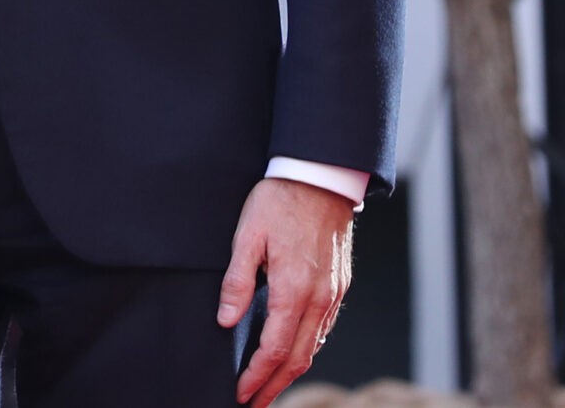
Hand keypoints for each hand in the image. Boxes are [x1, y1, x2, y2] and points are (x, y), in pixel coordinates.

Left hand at [217, 178, 354, 407]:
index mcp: (293, 290)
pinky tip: (292, 351)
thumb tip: (226, 319)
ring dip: (291, 371)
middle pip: (297, 359)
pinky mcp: (338, 286)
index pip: (274, 349)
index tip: (240, 392)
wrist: (321, 178)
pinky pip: (323, 329)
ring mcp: (332, 295)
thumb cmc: (280, 202)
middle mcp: (318, 299)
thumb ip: (237, 280)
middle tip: (254, 403)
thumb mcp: (247, 235)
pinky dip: (306, 348)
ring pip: (313, 347)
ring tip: (269, 385)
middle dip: (274, 386)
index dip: (256, 376)